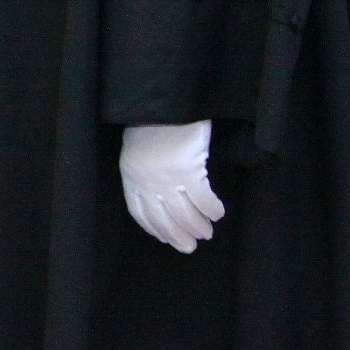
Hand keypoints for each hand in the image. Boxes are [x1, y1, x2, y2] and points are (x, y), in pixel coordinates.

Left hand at [119, 122, 224, 252]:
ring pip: (185, 213)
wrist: (164, 102)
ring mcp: (167, 178)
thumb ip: (146, 170)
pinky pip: (203, 200)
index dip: (154, 228)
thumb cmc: (153, 121)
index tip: (166, 239)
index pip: (140, 212)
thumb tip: (161, 194)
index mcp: (131, 175)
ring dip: (197, 226)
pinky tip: (218, 213)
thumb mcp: (139, 148)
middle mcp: (147, 181)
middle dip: (178, 235)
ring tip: (207, 232)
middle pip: (164, 219)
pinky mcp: (188, 171)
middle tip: (191, 247)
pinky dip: (212, 210)